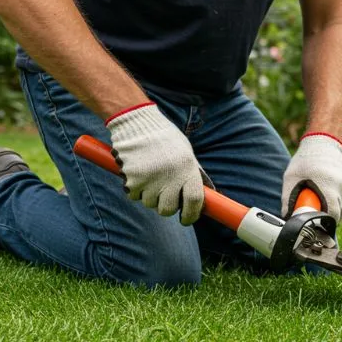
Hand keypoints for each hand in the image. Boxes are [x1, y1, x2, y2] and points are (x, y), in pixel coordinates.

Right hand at [106, 103, 203, 223]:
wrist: (136, 123)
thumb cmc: (165, 138)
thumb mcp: (186, 153)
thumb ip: (195, 174)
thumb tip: (209, 195)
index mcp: (187, 168)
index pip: (194, 201)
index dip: (191, 215)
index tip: (186, 219)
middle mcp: (171, 176)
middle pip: (168, 209)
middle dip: (167, 208)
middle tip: (164, 199)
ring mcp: (150, 179)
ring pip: (150, 204)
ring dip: (149, 197)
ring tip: (150, 177)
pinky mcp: (132, 180)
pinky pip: (134, 196)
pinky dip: (135, 190)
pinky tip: (137, 174)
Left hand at [281, 133, 341, 222]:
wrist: (323, 144)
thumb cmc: (306, 160)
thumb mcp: (292, 177)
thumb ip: (287, 198)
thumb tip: (286, 216)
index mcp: (328, 184)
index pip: (332, 214)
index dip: (323, 223)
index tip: (314, 225)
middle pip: (337, 215)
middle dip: (325, 220)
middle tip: (313, 218)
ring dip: (332, 214)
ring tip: (319, 208)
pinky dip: (338, 208)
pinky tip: (327, 202)